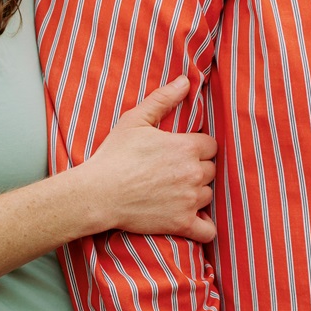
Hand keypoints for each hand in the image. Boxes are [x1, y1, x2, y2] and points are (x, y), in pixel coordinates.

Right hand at [79, 77, 217, 241]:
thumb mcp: (136, 120)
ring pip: (208, 195)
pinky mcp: (182, 223)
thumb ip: (163, 99)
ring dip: (197, 194)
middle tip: (175, 172)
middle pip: (211, 170)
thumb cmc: (115, 155)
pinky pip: (208, 230)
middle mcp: (194, 173)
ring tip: (177, 192)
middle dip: (197, 169)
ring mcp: (190, 200)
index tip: (181, 152)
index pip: (211, 145)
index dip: (197, 147)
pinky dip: (205, 226)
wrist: (99, 193)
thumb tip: (185, 81)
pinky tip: (195, 220)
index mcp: (187, 147)